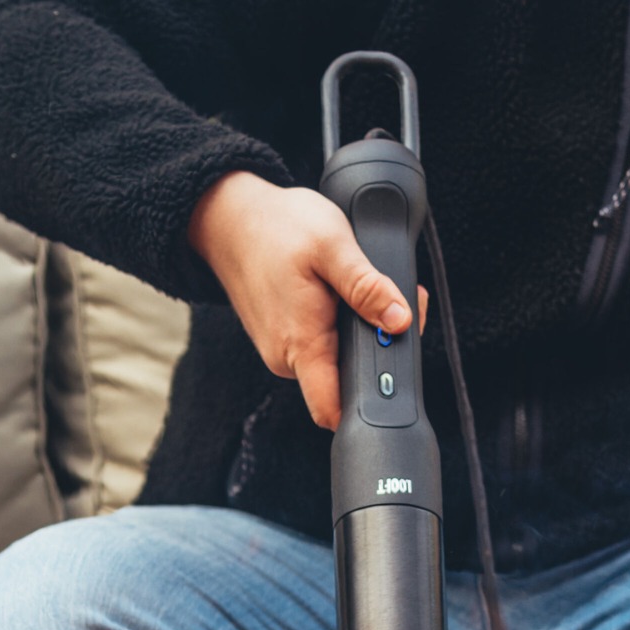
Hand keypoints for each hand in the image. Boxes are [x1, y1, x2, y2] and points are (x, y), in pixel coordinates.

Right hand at [188, 171, 425, 429]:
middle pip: (344, 385)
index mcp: (302, 344)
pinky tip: (338, 296)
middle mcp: (288, 358)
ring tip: (358, 292)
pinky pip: (320, 348)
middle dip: (375, 353)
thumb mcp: (331, 245)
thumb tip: (400, 321)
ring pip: (334, 364)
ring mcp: (283, 351)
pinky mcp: (283, 341)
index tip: (393, 373)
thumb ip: (367, 287)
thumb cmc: (275, 228)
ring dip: (357, 336)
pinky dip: (338, 327)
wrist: (230, 219)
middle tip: (389, 305)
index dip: (369, 404)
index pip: (333, 410)